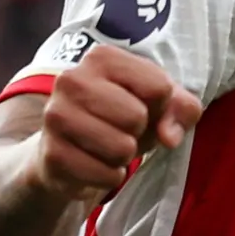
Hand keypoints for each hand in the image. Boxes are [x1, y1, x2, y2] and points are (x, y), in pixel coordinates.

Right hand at [26, 46, 202, 200]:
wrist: (68, 149)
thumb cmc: (121, 116)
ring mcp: (56, 116)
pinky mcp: (52, 155)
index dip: (161, 106)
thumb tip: (170, 136)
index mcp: (101, 57)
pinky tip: (94, 165)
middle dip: (139, 132)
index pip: (159, 87)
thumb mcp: (160, 104)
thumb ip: (182, 109)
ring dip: (124, 157)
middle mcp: (72, 79)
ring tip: (108, 147)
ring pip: (121, 148)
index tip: (141, 106)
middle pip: (137, 117)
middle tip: (122, 130)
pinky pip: (106, 176)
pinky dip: (109, 177)